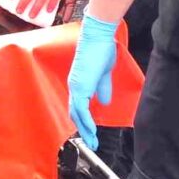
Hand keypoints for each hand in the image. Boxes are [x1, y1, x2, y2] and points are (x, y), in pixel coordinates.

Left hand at [67, 13, 118, 149]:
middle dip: (83, 129)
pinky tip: (92, 131)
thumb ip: (102, 88)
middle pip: (75, 113)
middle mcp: (74, 86)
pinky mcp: (81, 86)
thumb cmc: (101, 49)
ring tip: (92, 142)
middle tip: (91, 142)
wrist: (98, 37)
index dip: (83, 119)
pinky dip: (86, 122)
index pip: (78, 106)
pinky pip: (82, 109)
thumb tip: (104, 101)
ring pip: (77, 114)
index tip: (90, 131)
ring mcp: (76, 86)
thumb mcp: (104, 73)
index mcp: (79, 82)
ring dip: (85, 129)